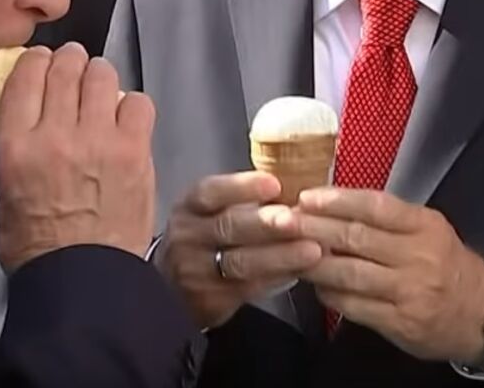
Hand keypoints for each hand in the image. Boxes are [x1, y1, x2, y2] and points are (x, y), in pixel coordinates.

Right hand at [0, 43, 154, 271]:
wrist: (82, 282)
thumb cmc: (37, 246)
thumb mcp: (4, 191)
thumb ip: (15, 148)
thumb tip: (26, 124)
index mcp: (18, 145)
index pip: (27, 75)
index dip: (36, 61)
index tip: (42, 63)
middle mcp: (57, 133)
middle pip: (66, 66)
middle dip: (69, 61)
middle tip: (73, 70)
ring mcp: (100, 140)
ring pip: (102, 75)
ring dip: (99, 77)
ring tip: (100, 90)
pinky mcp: (135, 151)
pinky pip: (138, 102)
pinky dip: (131, 105)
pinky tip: (124, 120)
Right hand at [158, 172, 322, 328]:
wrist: (170, 287)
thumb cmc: (204, 238)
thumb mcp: (208, 212)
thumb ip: (242, 201)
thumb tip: (294, 189)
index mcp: (190, 207)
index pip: (211, 192)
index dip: (242, 187)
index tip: (273, 184)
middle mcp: (188, 237)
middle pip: (227, 227)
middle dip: (266, 224)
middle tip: (296, 220)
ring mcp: (196, 271)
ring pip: (240, 262)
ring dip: (279, 255)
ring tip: (312, 250)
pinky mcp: (210, 300)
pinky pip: (249, 288)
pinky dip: (277, 278)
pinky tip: (300, 271)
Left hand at [265, 188, 483, 364]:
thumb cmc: (447, 264)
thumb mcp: (428, 229)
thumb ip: (387, 219)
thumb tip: (332, 204)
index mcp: (424, 226)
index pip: (376, 207)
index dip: (338, 200)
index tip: (306, 196)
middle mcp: (418, 257)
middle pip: (356, 238)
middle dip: (314, 227)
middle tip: (282, 220)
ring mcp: (410, 292)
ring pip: (350, 273)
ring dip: (314, 261)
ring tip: (288, 251)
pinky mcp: (401, 323)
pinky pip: (355, 306)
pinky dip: (330, 294)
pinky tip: (314, 284)